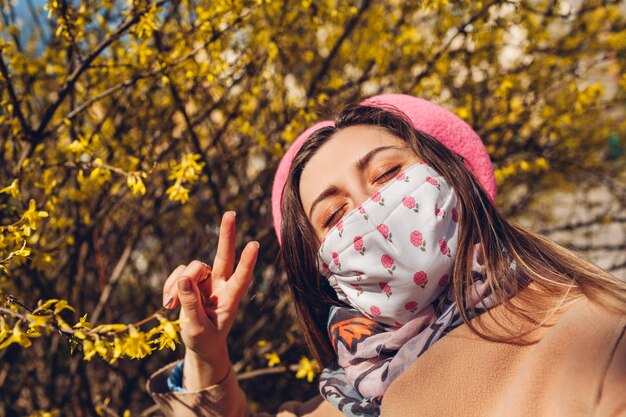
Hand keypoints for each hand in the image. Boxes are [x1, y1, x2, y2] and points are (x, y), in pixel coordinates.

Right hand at [161, 211, 258, 387]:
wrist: (200, 344)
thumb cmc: (204, 339)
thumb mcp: (196, 329)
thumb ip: (190, 305)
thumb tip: (183, 278)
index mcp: (230, 299)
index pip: (241, 278)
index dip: (247, 262)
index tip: (254, 245)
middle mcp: (221, 284)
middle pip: (225, 256)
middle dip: (226, 235)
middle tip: (230, 213)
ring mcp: (207, 280)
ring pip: (192, 268)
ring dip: (178, 284)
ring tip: (170, 305)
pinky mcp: (192, 280)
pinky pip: (178, 274)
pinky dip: (170, 286)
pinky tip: (168, 303)